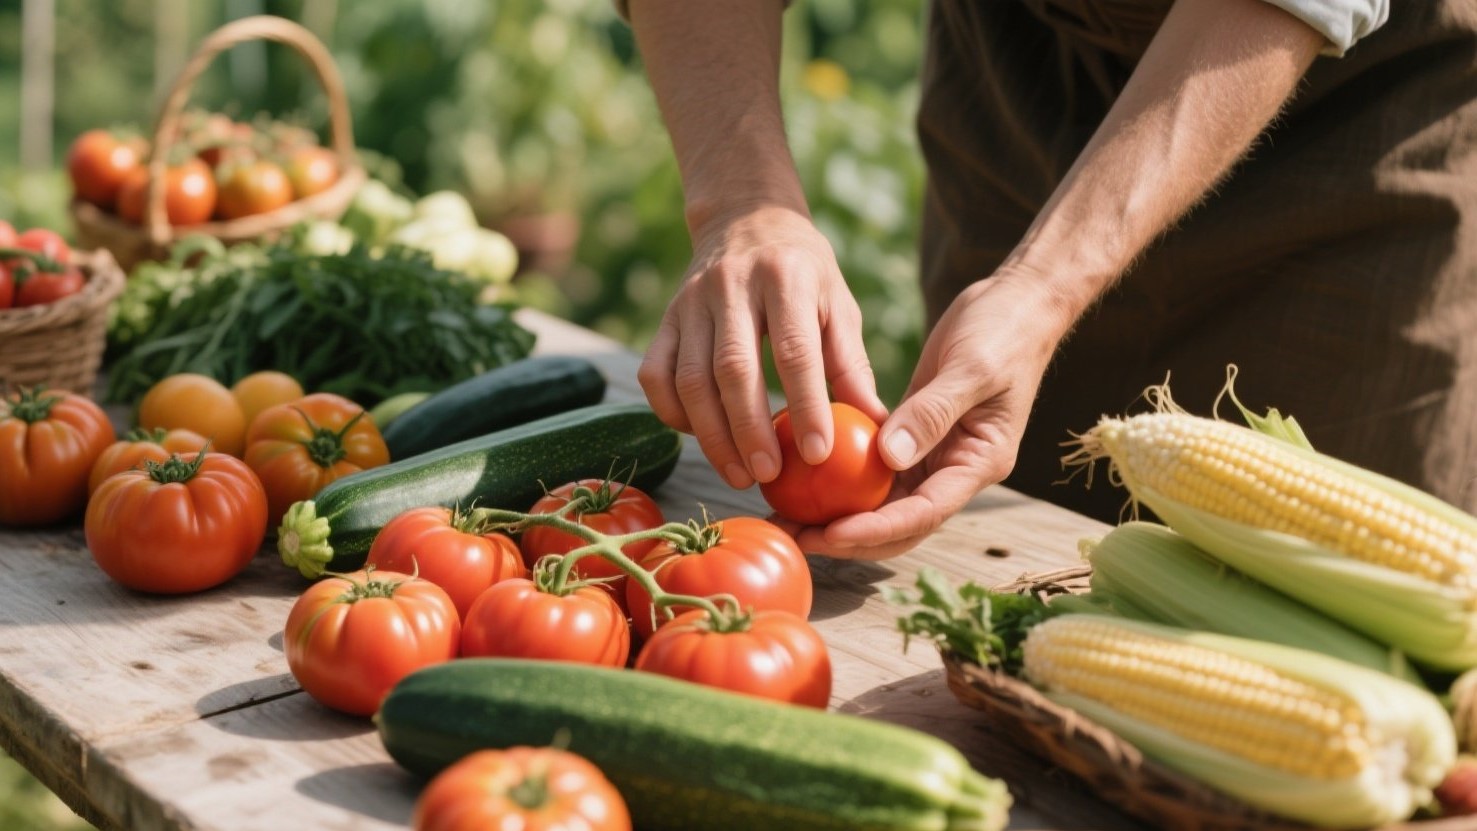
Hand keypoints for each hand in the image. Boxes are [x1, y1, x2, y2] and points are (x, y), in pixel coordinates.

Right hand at [639, 206, 886, 490]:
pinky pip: (655, 374)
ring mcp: (691, 302)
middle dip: (750, 430)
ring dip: (712, 434)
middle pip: (733, 369)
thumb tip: (878, 426)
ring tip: (739, 474)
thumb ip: (852, 364)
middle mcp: (732, 286)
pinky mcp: (664, 318)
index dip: (805, 405)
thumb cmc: (804, 274)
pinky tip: (700, 437)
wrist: (746, 218)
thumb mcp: (838, 304)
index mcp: (786, 278)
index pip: (795, 350)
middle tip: (769, 475)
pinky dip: (673, 413)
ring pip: (690, 378)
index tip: (817, 453)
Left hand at [778, 269, 1071, 558]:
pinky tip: (805, 479)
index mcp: (979, 462)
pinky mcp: (915, 437)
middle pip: (901, 523)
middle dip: (850, 538)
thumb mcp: (971, 369)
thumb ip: (933, 413)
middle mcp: (957, 471)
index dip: (877, 529)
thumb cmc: (1004, 331)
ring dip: (840, 516)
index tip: (831, 533)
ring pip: (884, 503)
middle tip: (796, 537)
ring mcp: (936, 457)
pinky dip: (843, 480)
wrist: (1017, 305)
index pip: (925, 513)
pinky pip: (876, 470)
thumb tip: (890, 458)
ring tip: (789, 519)